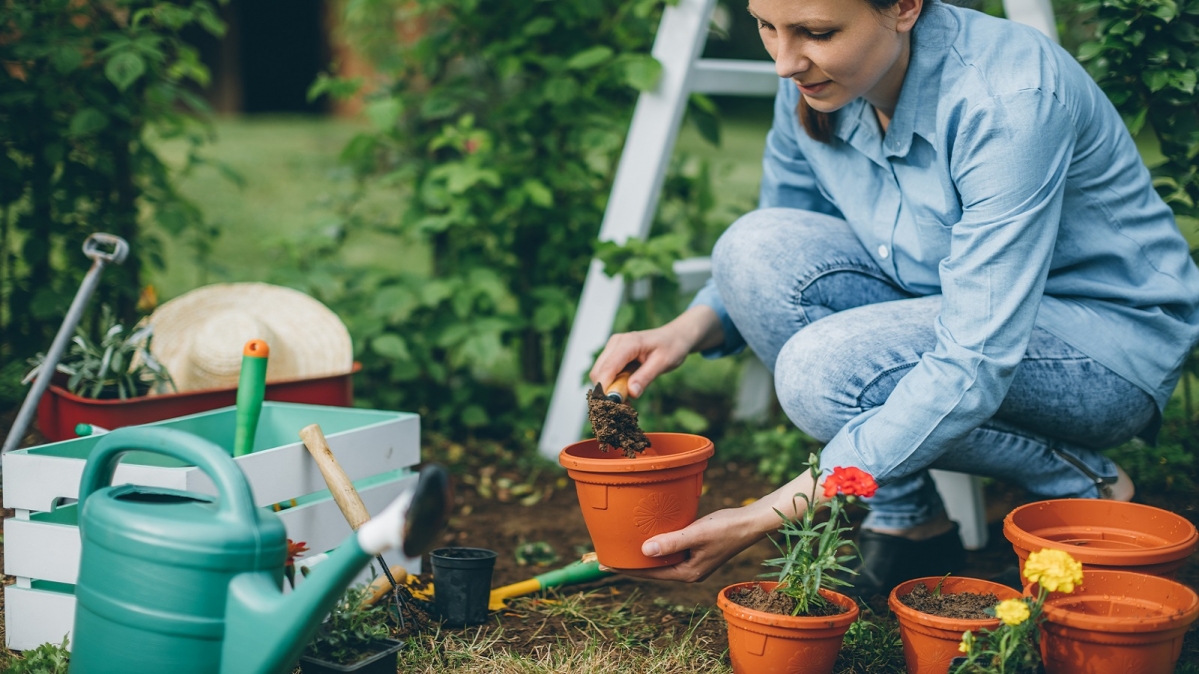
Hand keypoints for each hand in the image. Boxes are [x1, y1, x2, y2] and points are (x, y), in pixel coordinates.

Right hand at [589, 306, 722, 397]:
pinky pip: (606, 373)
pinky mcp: (614, 354)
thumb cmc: (671, 347)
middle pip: (598, 372)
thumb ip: (646, 377)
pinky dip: (612, 385)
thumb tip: (631, 393)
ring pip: (599, 374)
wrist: (675, 337)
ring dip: (609, 389)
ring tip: (628, 400)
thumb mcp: (663, 363)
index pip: (608, 368)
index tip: (611, 406)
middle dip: (606, 391)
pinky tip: (626, 391)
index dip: (605, 388)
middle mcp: (616, 343)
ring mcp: (613, 347)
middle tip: (624, 406)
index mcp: (628, 343)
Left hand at [603, 500, 777, 582]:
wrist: (751, 522)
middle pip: (651, 569)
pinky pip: (668, 549)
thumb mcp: (697, 534)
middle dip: (629, 564)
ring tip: (619, 550)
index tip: (604, 564)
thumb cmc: (727, 527)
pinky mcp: (695, 549)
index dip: (626, 568)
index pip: (649, 573)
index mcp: (687, 572)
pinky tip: (644, 537)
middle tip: (603, 558)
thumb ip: (671, 541)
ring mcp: (691, 561)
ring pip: (659, 560)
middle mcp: (687, 570)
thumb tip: (644, 550)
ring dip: (640, 555)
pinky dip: (654, 545)